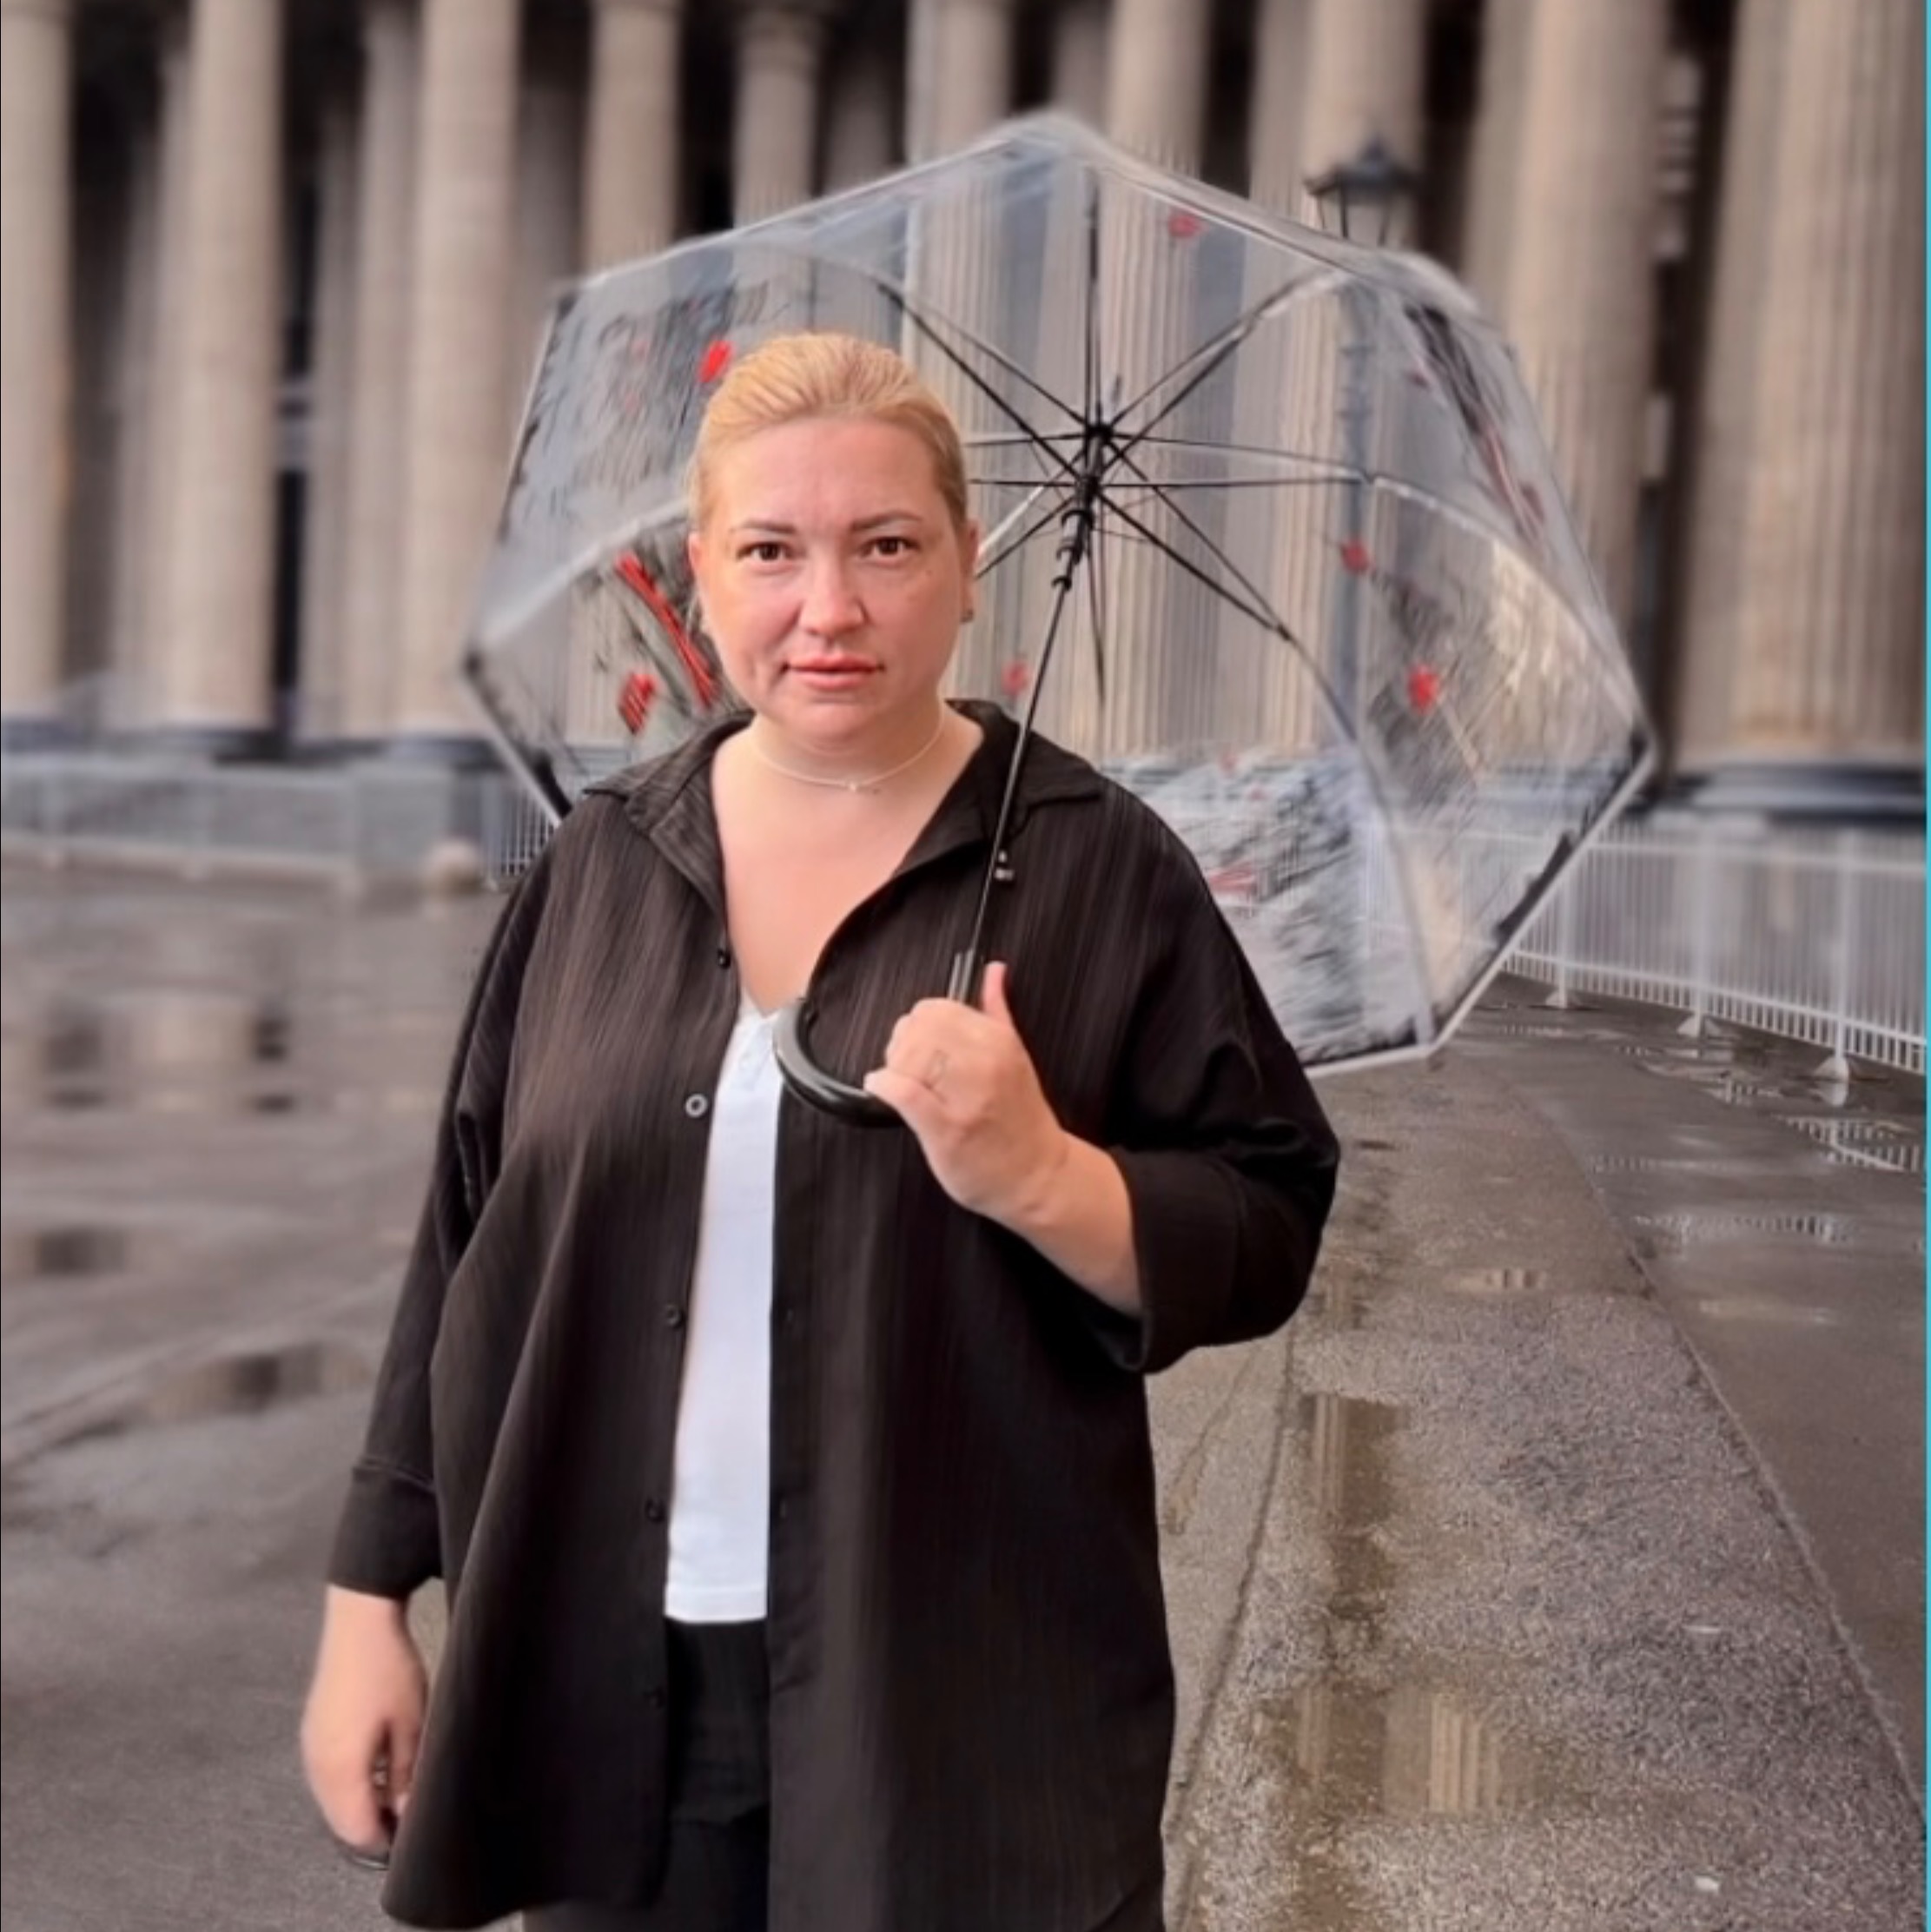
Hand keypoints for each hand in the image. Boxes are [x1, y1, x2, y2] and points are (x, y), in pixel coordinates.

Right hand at [300, 1587, 427, 1862]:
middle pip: (338, 1820)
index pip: (356, 1830)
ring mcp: (309, 1749)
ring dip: (358, 1805)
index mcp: (339, 1770)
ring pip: (331, 1800)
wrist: (358, 1621)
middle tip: (405, 1816)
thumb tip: (403, 1813)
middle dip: (369, 1825)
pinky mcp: (311, 1733)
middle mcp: (316, 1766)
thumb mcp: (411, 1725)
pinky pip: (326, 1777)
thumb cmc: (389, 1671)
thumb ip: (405, 1776)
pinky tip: (374, 1768)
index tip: (410, 1836)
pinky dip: (347, 1785)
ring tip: (395, 1792)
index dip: (383, 1841)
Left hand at [863, 962, 1069, 1225]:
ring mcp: (967, 1098)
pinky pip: (904, 1093)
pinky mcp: (947, 1130)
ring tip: (900, 1083)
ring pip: (908, 1056)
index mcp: (999, 1041)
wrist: (1037, 1177)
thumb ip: (999, 1010)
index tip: (917, 1044)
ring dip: (892, 1067)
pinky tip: (880, 1089)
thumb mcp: (1017, 1055)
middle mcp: (986, 1063)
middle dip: (901, 1043)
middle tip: (905, 1066)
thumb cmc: (1021, 1120)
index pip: (937, 1008)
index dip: (917, 1024)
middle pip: (918, 1027)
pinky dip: (883, 1086)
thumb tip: (993, 970)